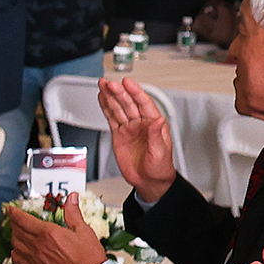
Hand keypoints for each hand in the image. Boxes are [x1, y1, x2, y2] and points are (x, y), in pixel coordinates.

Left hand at [6, 204, 109, 263]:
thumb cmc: (89, 257)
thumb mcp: (83, 230)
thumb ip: (73, 213)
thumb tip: (71, 198)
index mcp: (49, 233)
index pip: (23, 220)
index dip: (14, 213)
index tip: (11, 209)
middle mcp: (38, 246)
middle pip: (17, 230)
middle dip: (14, 222)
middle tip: (16, 219)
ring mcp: (35, 259)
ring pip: (15, 244)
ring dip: (14, 236)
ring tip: (18, 232)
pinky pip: (17, 259)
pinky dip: (16, 252)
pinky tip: (20, 250)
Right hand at [98, 77, 178, 199]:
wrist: (149, 180)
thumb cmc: (160, 168)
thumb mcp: (160, 152)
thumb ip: (157, 135)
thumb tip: (158, 120)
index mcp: (154, 125)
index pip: (144, 104)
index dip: (135, 92)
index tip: (127, 83)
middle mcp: (141, 124)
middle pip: (128, 104)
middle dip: (118, 92)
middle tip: (109, 83)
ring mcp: (130, 129)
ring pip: (119, 109)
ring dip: (111, 97)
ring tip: (103, 86)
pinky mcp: (120, 135)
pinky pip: (112, 119)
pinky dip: (106, 108)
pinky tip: (102, 100)